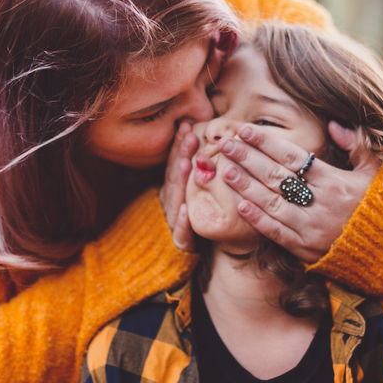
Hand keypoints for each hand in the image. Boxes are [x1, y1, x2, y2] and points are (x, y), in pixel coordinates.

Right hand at [159, 122, 197, 251]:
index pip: (176, 164)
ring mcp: (174, 222)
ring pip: (176, 200)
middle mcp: (172, 204)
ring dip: (181, 182)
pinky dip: (184, 221)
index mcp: (174, 191)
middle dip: (181, 155)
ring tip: (188, 164)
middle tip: (189, 136)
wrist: (193, 257)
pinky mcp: (181, 244)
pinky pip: (181, 233)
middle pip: (174, 177)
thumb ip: (201, 173)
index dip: (180, 146)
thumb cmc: (202, 220)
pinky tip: (188, 209)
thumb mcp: (199, 194)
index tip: (187, 126)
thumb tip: (210, 141)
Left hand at [217, 121, 379, 261]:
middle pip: (276, 176)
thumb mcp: (376, 172)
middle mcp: (320, 203)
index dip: (266, 142)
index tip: (246, 130)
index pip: (292, 156)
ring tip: (226, 170)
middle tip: (225, 144)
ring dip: (246, 186)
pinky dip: (257, 219)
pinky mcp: (305, 249)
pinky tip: (239, 206)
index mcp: (334, 181)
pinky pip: (276, 232)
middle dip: (247, 158)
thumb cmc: (378, 206)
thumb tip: (334, 123)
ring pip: (271, 203)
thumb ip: (358, 145)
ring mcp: (311, 228)